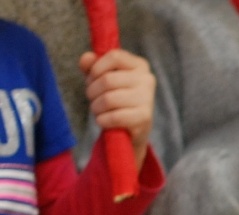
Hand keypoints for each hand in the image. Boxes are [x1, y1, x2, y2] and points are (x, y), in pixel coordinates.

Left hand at [79, 49, 155, 165]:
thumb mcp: (102, 78)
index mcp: (139, 65)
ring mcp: (147, 99)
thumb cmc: (116, 98)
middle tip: (92, 98)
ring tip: (97, 110)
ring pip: (109, 99)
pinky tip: (103, 120)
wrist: (132, 128)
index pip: (114, 57)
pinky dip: (103, 120)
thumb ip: (92, 65)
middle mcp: (147, 79)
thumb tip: (86, 59)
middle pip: (108, 80)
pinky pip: (115, 116)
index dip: (97, 67)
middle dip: (92, 91)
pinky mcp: (145, 117)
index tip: (92, 78)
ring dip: (96, 107)